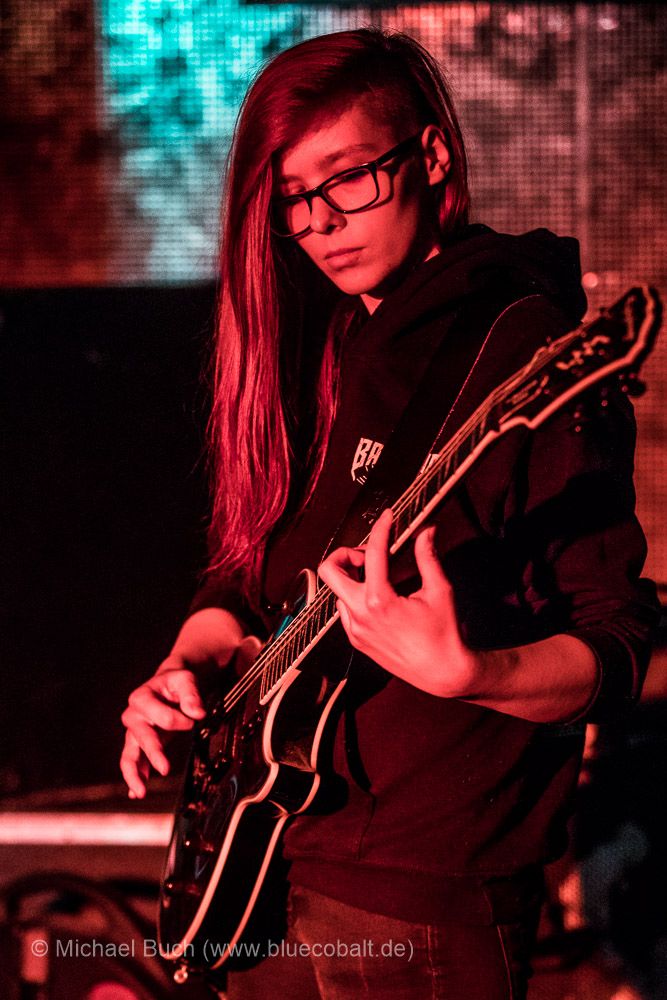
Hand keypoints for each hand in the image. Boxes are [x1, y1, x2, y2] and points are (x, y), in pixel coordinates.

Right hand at [120, 655, 206, 798]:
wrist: (169, 684)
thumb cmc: (176, 682)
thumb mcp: (185, 679)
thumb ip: (191, 695)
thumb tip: (197, 713)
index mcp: (141, 697)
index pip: (163, 717)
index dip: (182, 721)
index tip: (194, 719)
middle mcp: (133, 716)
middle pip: (142, 738)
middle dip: (154, 753)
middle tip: (166, 769)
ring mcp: (134, 732)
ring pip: (129, 755)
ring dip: (134, 774)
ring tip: (141, 792)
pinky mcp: (140, 743)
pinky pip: (134, 763)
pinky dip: (134, 778)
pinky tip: (135, 793)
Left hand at [317, 508, 477, 697]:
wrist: (442, 672)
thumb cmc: (444, 635)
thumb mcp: (440, 591)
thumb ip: (428, 557)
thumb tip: (426, 533)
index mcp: (379, 601)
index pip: (373, 553)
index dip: (381, 528)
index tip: (388, 519)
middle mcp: (361, 616)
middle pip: (329, 571)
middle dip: (345, 554)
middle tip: (367, 554)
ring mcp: (355, 630)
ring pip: (337, 592)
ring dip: (353, 578)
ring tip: (379, 577)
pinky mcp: (357, 641)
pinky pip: (345, 611)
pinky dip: (356, 598)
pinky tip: (378, 598)